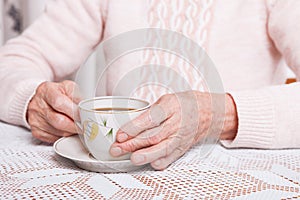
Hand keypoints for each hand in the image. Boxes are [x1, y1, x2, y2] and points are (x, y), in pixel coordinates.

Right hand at [27, 80, 80, 142]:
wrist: (42, 99)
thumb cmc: (58, 93)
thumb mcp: (69, 87)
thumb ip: (78, 96)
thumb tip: (88, 108)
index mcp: (46, 90)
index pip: (59, 103)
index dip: (74, 111)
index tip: (84, 116)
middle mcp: (38, 105)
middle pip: (59, 120)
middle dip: (75, 125)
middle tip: (86, 125)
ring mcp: (35, 119)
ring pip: (58, 132)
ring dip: (71, 131)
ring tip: (78, 126)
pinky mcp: (36, 131)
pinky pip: (54, 138)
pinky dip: (64, 135)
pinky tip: (68, 129)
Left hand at [110, 91, 237, 169]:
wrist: (206, 113)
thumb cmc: (183, 105)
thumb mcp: (165, 100)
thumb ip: (148, 112)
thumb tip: (128, 125)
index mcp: (171, 106)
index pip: (150, 118)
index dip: (134, 128)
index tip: (120, 135)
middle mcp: (176, 123)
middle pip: (153, 136)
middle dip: (133, 144)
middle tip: (117, 149)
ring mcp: (181, 137)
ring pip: (162, 148)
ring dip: (144, 155)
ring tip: (132, 158)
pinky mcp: (182, 147)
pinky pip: (171, 157)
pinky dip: (159, 162)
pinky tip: (148, 162)